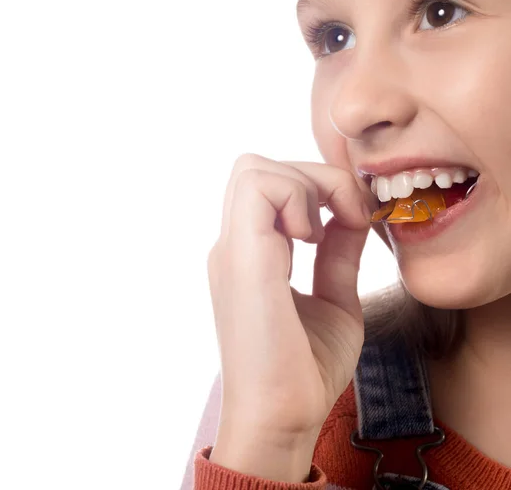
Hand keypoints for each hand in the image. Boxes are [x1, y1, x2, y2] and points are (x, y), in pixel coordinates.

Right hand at [207, 153, 370, 442]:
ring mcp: (233, 248)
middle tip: (339, 217)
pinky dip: (297, 197)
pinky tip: (313, 239)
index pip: (269, 185)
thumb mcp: (334, 298)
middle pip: (256, 166)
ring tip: (322, 231)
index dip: (316, 187)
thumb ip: (339, 253)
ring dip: (303, 184)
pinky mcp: (243, 257)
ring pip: (253, 168)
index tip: (351, 220)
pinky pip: (260, 189)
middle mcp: (234, 244)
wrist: (283, 417)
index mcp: (251, 254)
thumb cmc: (305, 368)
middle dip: (310, 176)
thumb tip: (351, 216)